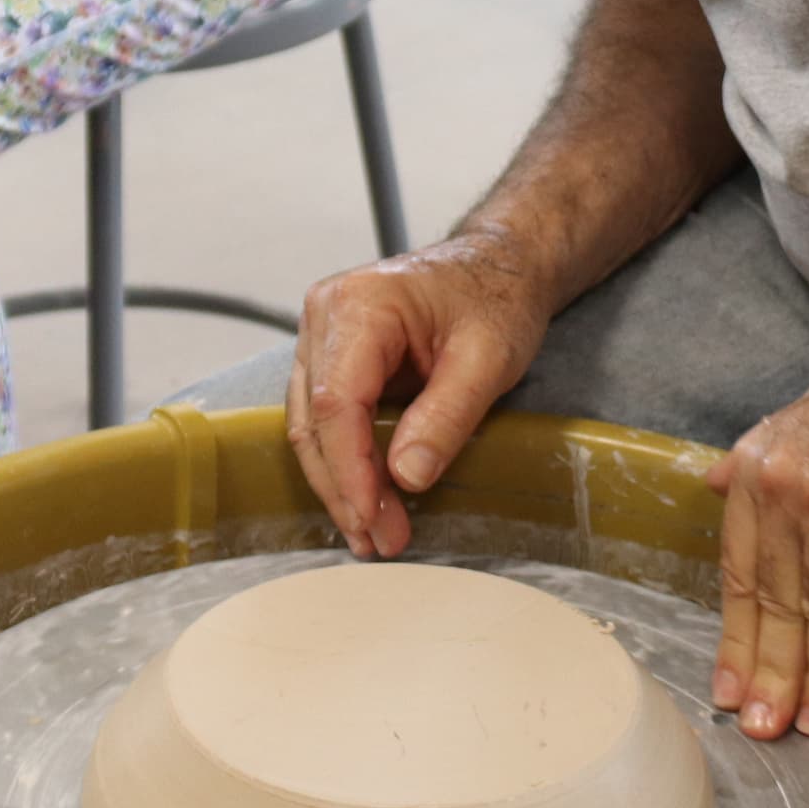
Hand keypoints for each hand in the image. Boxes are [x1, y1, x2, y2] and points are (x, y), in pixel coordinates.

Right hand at [283, 231, 558, 559]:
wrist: (498, 266)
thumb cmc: (496, 298)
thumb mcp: (489, 359)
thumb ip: (447, 417)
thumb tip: (406, 478)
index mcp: (359, 305)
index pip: (335, 402)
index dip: (350, 470)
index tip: (372, 519)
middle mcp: (325, 315)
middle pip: (313, 420)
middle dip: (344, 489)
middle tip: (381, 541)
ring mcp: (320, 335)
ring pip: (309, 425)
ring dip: (339, 484)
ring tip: (374, 534)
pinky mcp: (330, 356)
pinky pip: (323, 418)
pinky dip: (344, 462)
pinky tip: (367, 501)